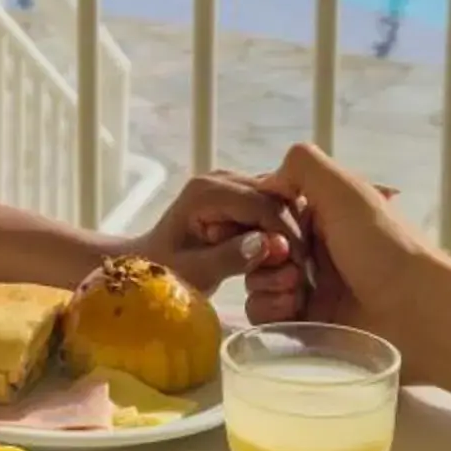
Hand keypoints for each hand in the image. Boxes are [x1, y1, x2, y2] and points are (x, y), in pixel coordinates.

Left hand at [126, 170, 306, 297]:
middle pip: (276, 197)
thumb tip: (270, 243)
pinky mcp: (237, 192)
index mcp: (207, 192)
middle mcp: (221, 178)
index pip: (263, 204)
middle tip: (299, 267)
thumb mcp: (193, 272)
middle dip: (291, 232)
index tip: (300, 266)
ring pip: (278, 200)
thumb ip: (229, 258)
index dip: (287, 234)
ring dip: (286, 230)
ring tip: (287, 263)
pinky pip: (270, 205)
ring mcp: (230, 182)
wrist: (150, 260)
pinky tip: (276, 254)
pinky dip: (277, 229)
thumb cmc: (163, 270)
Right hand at [243, 144, 441, 339]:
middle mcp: (317, 251)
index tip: (268, 228)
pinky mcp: (310, 327)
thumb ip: (302, 165)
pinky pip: (268, 319)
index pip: (269, 212)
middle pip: (259, 249)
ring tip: (295, 289)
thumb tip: (265, 182)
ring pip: (258, 284)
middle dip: (262, 255)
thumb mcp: (346, 190)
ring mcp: (312, 290)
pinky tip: (294, 309)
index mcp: (325, 216)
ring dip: (265, 285)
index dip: (259, 220)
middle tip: (290, 262)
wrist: (420, 311)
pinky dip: (271, 312)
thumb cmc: (386, 247)